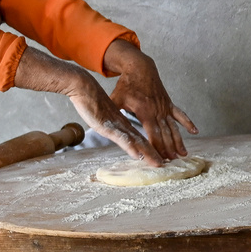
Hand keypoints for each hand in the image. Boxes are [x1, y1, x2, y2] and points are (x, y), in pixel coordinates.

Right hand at [13, 47, 160, 164]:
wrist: (84, 87)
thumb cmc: (92, 100)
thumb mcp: (103, 115)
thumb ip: (108, 123)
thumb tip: (112, 131)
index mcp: (123, 123)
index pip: (139, 137)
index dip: (150, 147)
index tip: (159, 157)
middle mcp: (124, 125)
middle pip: (142, 141)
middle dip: (155, 154)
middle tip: (165, 165)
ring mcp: (117, 125)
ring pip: (136, 141)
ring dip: (148, 153)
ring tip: (159, 163)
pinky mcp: (108, 125)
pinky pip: (122, 138)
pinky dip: (131, 147)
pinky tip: (139, 155)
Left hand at [103, 38, 197, 161]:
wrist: (140, 68)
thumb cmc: (126, 84)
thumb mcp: (117, 98)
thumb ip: (113, 112)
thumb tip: (101, 125)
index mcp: (145, 111)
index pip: (152, 134)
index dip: (156, 147)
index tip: (159, 158)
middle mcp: (158, 111)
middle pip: (165, 134)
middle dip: (168, 149)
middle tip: (172, 163)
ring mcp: (165, 107)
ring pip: (174, 127)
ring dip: (179, 141)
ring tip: (183, 154)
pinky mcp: (168, 103)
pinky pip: (180, 114)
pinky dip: (188, 123)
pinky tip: (196, 131)